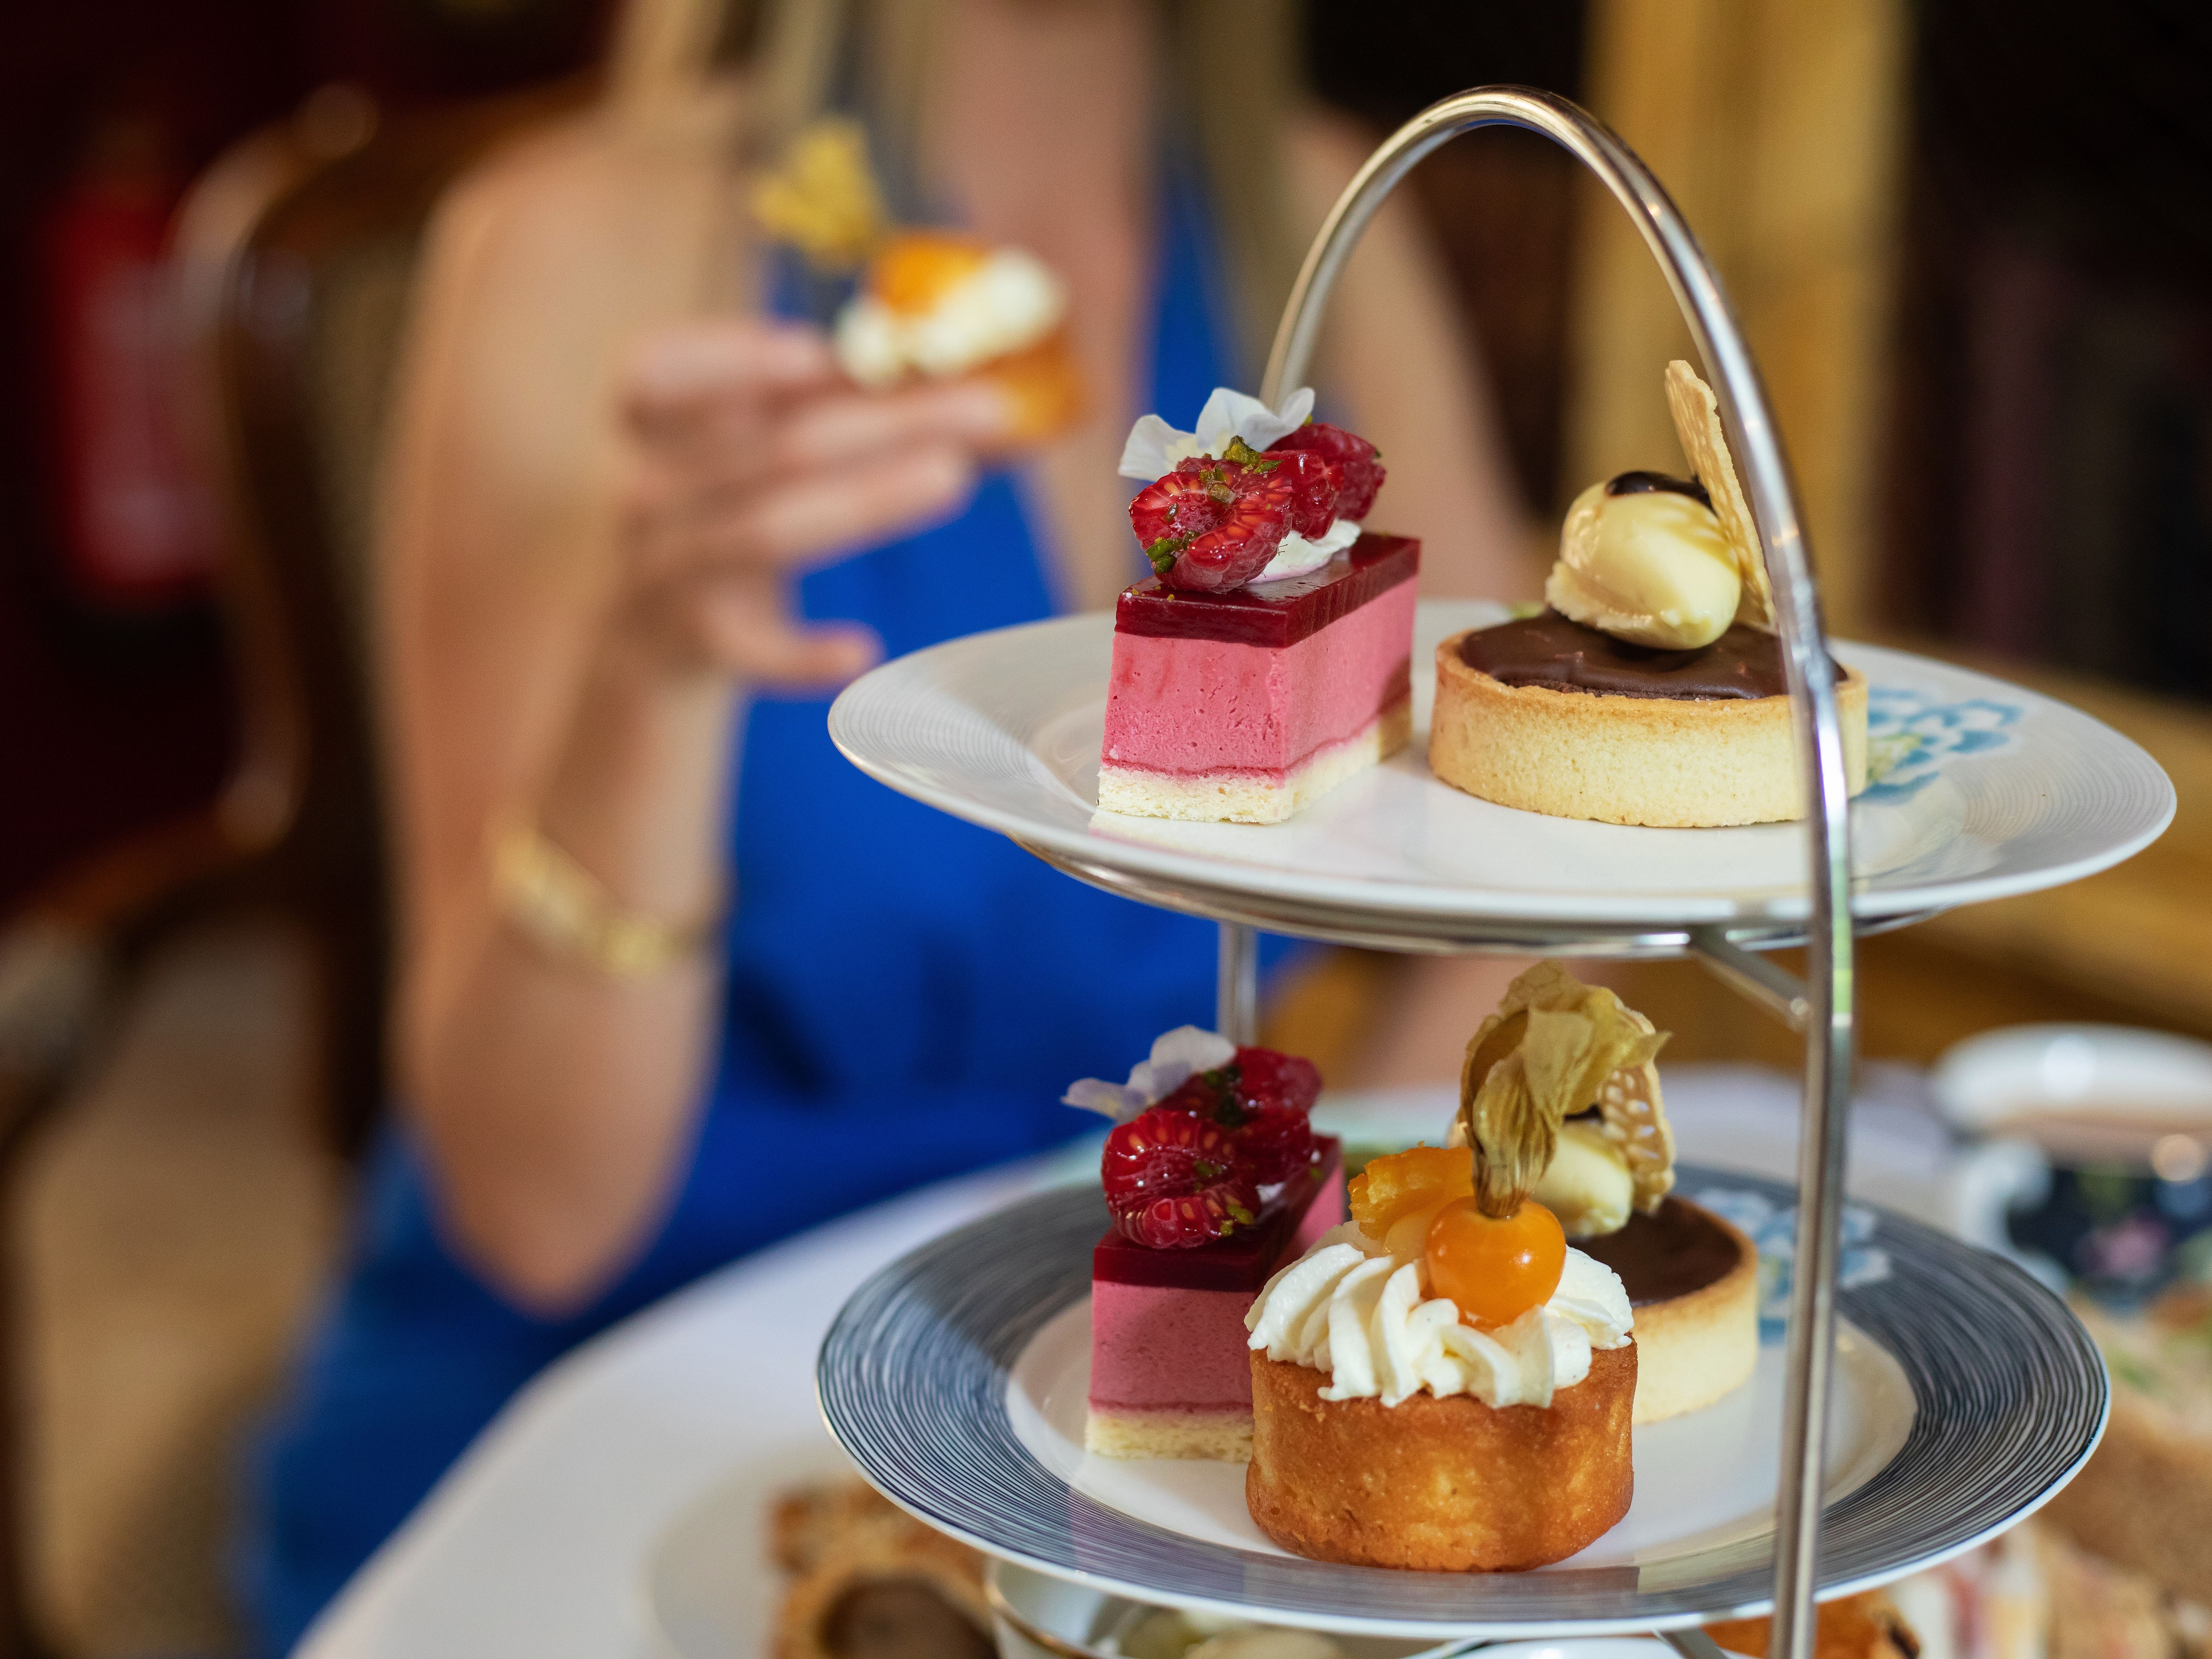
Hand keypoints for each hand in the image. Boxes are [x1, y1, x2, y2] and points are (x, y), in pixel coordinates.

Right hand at [609, 318, 1010, 688]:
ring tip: (954, 475)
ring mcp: (666, 571)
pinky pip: (750, 650)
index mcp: (655, 434)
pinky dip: (800, 656)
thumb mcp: (745, 459)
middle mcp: (651, 495)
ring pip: (768, 531)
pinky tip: (861, 651)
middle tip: (986, 408)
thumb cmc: (720, 520)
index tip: (815, 354)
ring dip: (867, 501)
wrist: (649, 642)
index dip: (728, 360)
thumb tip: (946, 382)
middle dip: (885, 422)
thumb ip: (818, 411)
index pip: (654, 376)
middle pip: (772, 449)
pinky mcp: (696, 643)